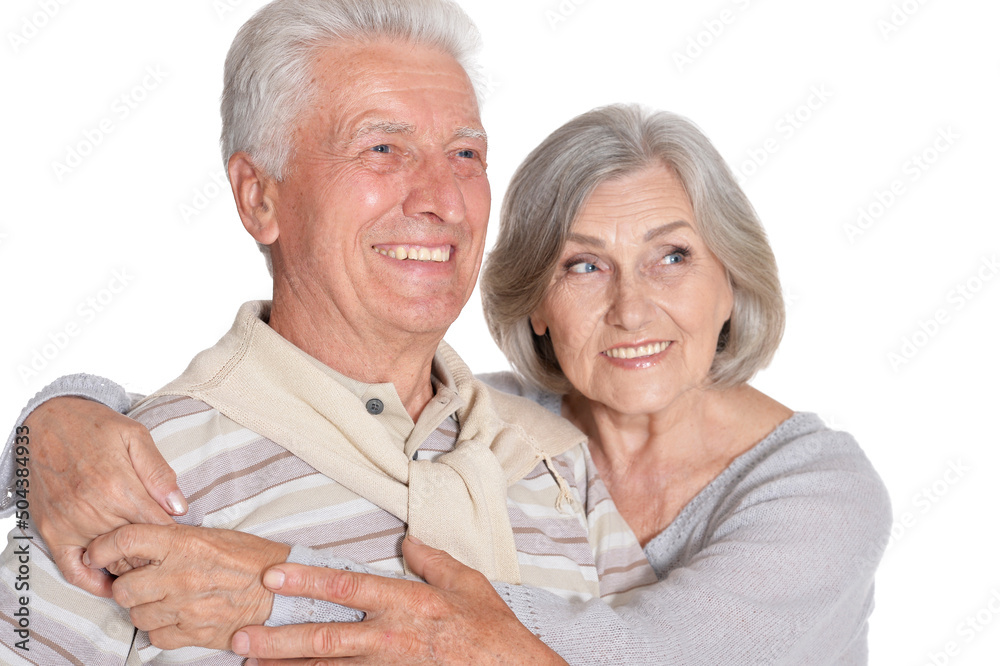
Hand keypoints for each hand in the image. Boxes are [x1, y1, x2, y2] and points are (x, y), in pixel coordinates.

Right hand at [26, 397, 187, 595]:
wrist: (45, 421)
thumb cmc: (95, 427)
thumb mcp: (136, 436)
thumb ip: (159, 473)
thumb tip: (179, 507)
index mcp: (120, 486)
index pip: (159, 527)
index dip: (174, 535)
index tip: (183, 538)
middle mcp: (93, 510)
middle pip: (137, 547)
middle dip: (155, 551)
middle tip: (169, 553)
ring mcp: (70, 523)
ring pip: (110, 560)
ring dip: (130, 563)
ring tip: (147, 562)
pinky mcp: (51, 532)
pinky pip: (72, 568)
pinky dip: (92, 581)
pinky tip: (111, 582)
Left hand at [85, 523, 290, 650]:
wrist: (283, 591)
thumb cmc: (251, 559)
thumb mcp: (214, 536)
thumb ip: (175, 540)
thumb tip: (139, 546)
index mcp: (185, 543)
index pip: (126, 540)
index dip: (102, 547)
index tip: (97, 553)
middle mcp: (180, 575)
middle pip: (124, 587)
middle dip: (127, 586)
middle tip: (140, 582)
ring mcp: (186, 607)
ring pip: (137, 615)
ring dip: (144, 609)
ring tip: (164, 599)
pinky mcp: (194, 633)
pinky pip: (156, 637)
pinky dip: (161, 629)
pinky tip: (177, 617)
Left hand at [232, 536, 566, 664]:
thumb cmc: (488, 627)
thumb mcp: (465, 580)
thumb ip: (430, 559)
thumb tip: (406, 541)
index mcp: (405, 601)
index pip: (347, 586)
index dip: (308, 578)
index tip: (274, 574)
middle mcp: (390, 636)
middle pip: (324, 637)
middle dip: (278, 638)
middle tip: (240, 636)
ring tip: (251, 665)